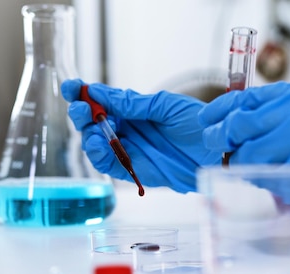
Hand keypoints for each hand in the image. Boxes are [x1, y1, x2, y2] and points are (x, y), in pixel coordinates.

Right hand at [61, 79, 219, 192]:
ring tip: (93, 126)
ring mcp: (128, 149)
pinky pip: (108, 164)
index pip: (101, 101)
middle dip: (82, 112)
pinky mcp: (132, 169)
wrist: (216, 152)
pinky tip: (99, 144)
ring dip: (88, 134)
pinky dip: (98, 154)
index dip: (83, 94)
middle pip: (92, 122)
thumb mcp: (165, 106)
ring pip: (95, 143)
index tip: (72, 87)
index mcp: (132, 109)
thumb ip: (133, 103)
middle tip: (82, 108)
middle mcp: (126, 129)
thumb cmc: (197, 125)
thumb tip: (99, 92)